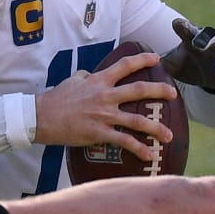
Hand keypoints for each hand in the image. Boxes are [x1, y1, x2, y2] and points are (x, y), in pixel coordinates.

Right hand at [33, 51, 176, 162]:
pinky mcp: (99, 133)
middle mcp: (105, 96)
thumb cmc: (56, 99)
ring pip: (137, 120)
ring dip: (156, 128)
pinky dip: (139, 149)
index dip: (143, 60)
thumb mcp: (73, 81)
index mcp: (99, 81)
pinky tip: (149, 156)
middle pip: (139, 90)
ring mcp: (104, 115)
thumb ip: (87, 77)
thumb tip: (92, 75)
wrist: (41, 117)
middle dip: (160, 91)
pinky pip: (124, 142)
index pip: (125, 66)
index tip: (157, 58)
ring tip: (169, 136)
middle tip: (174, 94)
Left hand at [160, 18, 214, 97]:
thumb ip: (157, 61)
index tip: (176, 24)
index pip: (190, 30)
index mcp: (196, 39)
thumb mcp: (173, 61)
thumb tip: (132, 65)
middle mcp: (214, 44)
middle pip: (212, 38)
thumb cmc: (189, 63)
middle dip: (206, 40)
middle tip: (197, 44)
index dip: (184, 27)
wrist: (214, 73)